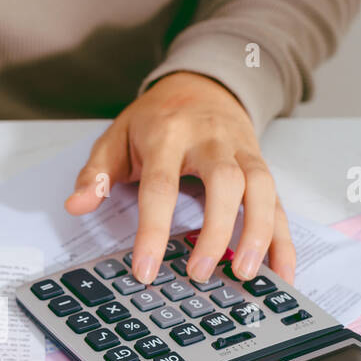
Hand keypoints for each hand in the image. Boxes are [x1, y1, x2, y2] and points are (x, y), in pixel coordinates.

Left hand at [63, 71, 295, 284]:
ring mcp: (243, 153)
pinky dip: (284, 240)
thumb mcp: (117, 137)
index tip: (144, 269)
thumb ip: (96, 173)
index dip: (152, 230)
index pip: (160, 186)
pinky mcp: (263, 167)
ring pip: (262, 189)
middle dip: (216, 231)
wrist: (202, 86)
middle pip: (225, 183)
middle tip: (200, 273)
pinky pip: (280, 203)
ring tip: (246, 274)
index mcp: (169, 135)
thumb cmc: (156, 119)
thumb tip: (76, 205)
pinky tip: (283, 272)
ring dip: (259, 233)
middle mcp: (212, 141)